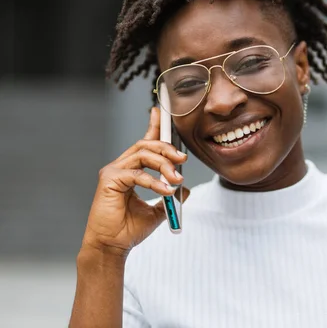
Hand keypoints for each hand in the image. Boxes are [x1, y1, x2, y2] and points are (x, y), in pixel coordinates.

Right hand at [81, 107, 188, 256]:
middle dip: (167, 148)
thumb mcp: (158, 211)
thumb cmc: (129, 229)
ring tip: (176, 179)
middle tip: (182, 159)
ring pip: (143, 154)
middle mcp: (121, 166)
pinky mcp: (109, 180)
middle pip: (146, 144)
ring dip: (164, 165)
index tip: (160, 112)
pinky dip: (154, 181)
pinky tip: (165, 191)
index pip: (144, 142)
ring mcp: (113, 171)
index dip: (153, 126)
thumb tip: (185, 189)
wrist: (112, 246)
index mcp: (131, 170)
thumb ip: (170, 197)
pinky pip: (137, 173)